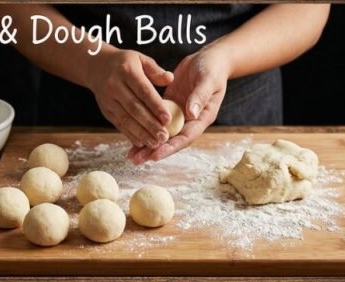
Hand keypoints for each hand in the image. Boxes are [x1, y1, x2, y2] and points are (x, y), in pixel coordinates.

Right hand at [85, 49, 173, 148]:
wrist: (95, 65)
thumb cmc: (125, 63)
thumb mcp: (140, 59)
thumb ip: (155, 70)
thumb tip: (170, 78)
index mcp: (127, 71)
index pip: (143, 91)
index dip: (156, 106)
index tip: (168, 119)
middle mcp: (115, 86)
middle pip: (134, 108)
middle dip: (150, 124)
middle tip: (164, 137)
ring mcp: (108, 100)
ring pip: (126, 119)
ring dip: (141, 133)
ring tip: (155, 143)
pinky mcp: (106, 110)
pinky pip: (119, 124)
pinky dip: (130, 135)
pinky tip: (141, 143)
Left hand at [128, 46, 230, 163]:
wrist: (209, 60)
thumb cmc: (212, 69)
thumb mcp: (208, 81)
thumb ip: (199, 97)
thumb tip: (191, 114)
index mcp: (202, 117)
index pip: (186, 137)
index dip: (171, 147)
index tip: (156, 154)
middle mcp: (190, 120)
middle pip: (172, 140)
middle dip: (155, 150)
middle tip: (138, 159)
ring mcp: (179, 114)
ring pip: (162, 133)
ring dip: (148, 144)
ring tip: (132, 155)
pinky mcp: (170, 106)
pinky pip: (156, 120)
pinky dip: (145, 127)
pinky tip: (132, 134)